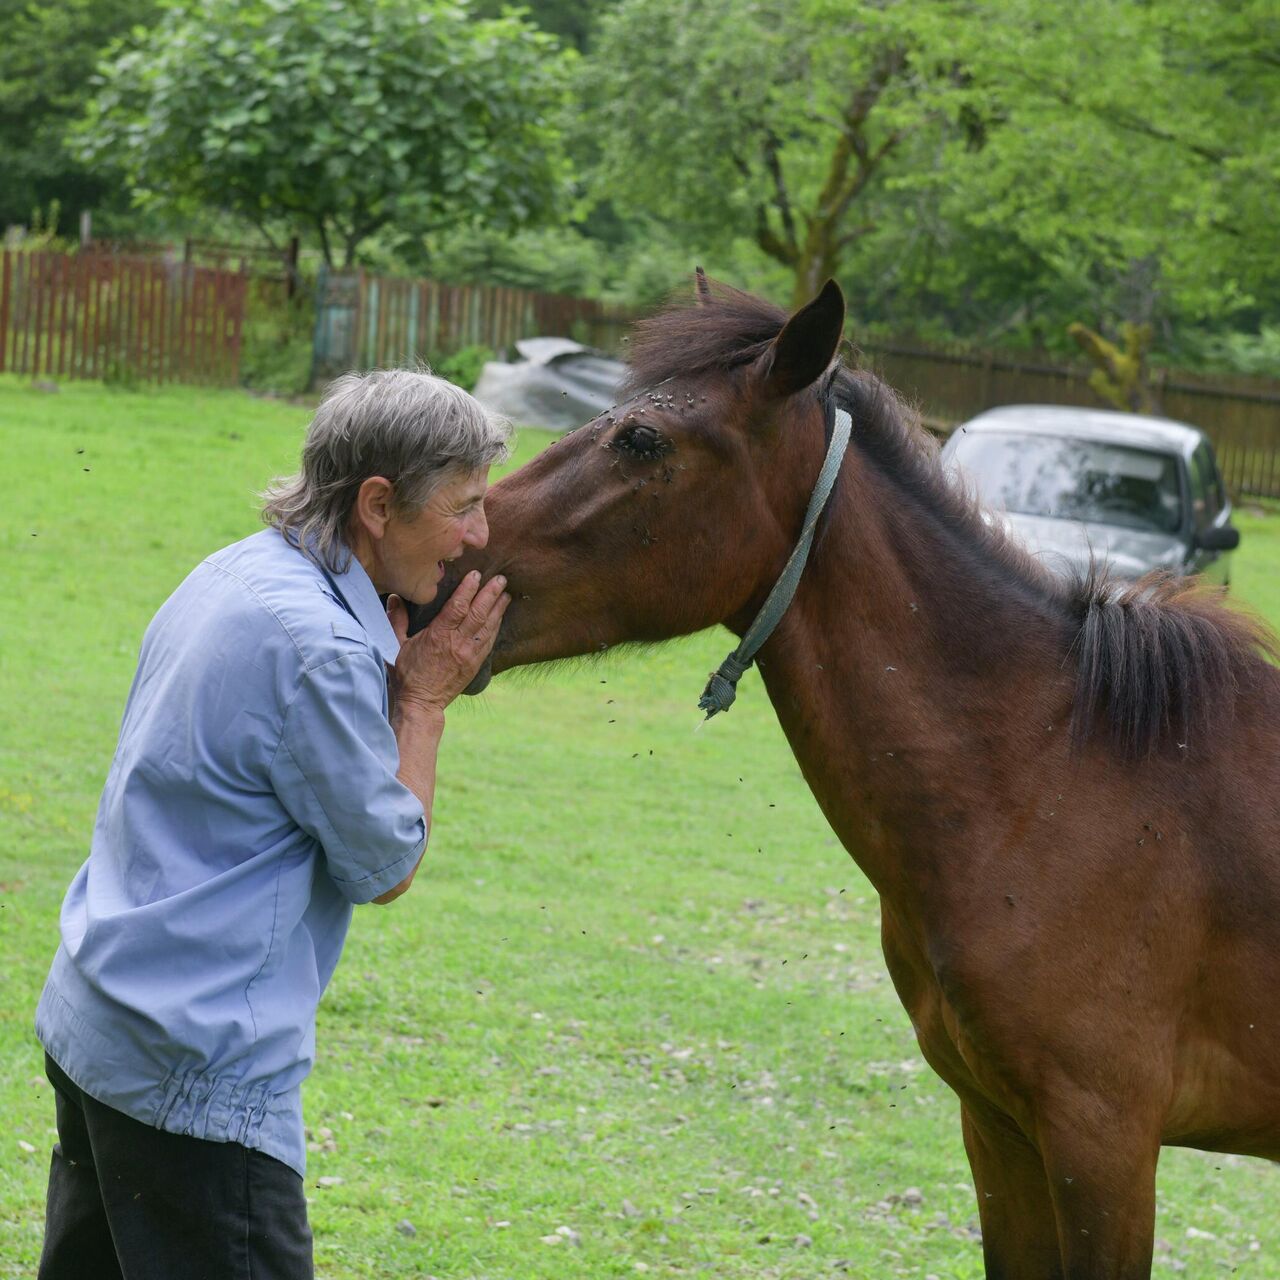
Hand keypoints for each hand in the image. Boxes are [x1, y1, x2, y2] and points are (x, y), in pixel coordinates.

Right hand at [385, 572, 509, 715]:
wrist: (422, 703)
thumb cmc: (407, 674)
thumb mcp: (395, 645)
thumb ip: (396, 620)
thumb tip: (394, 597)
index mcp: (438, 636)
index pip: (457, 607)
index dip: (468, 589)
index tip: (476, 575)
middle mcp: (457, 643)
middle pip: (478, 613)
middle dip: (491, 594)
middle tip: (501, 579)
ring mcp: (469, 655)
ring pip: (488, 626)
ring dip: (498, 608)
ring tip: (506, 593)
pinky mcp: (475, 664)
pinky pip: (489, 642)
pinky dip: (496, 626)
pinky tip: (501, 616)